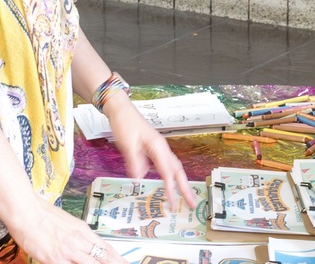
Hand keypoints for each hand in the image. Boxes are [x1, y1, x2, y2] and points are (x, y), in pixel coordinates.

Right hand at [10, 198, 129, 263]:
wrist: (27, 212)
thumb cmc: (44, 215)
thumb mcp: (67, 223)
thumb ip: (78, 235)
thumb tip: (86, 244)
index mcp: (83, 230)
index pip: (105, 247)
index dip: (116, 258)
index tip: (125, 263)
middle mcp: (79, 241)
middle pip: (103, 257)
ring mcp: (69, 251)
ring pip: (92, 263)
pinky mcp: (56, 259)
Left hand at [102, 95, 197, 210]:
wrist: (121, 109)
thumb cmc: (125, 123)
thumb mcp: (127, 144)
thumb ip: (135, 162)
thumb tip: (139, 179)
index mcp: (158, 147)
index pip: (168, 172)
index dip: (171, 189)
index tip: (173, 205)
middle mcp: (161, 148)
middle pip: (178, 170)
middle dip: (186, 187)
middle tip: (193, 204)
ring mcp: (158, 148)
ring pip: (173, 168)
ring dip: (179, 182)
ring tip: (185, 198)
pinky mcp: (152, 150)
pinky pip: (163, 166)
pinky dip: (168, 177)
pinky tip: (165, 186)